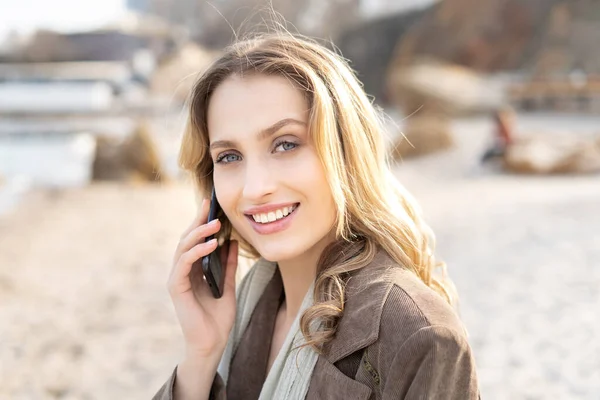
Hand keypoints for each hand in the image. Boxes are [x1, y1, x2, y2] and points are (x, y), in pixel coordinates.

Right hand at [167, 198, 238, 361]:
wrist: (213, 344)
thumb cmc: (218, 318)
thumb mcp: (228, 285)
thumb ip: (228, 265)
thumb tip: (233, 242)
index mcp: (193, 269)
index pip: (195, 240)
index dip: (201, 221)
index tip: (210, 203)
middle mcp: (183, 271)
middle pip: (187, 239)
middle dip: (198, 220)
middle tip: (209, 204)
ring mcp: (178, 278)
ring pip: (183, 247)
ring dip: (199, 234)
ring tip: (216, 224)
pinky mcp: (176, 287)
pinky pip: (184, 263)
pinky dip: (197, 251)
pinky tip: (211, 244)